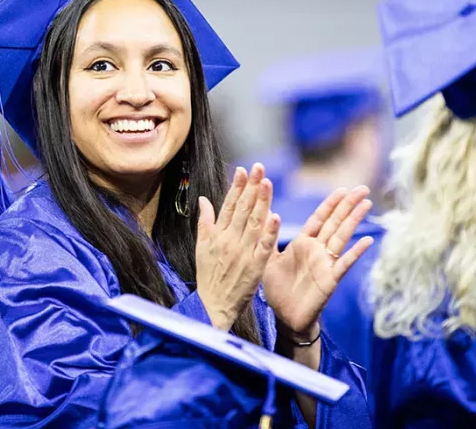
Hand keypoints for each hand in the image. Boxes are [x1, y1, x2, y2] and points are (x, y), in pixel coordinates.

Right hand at [196, 164, 280, 331]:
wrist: (212, 306)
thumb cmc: (207, 276)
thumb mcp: (200, 248)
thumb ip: (205, 222)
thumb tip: (204, 199)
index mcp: (217, 235)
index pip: (229, 205)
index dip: (236, 186)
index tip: (243, 169)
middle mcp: (230, 241)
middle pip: (243, 209)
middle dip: (251, 187)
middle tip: (259, 167)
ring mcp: (243, 253)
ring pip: (255, 223)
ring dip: (262, 202)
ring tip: (267, 182)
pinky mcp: (255, 267)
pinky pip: (264, 247)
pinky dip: (270, 232)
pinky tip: (275, 216)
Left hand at [263, 186, 373, 339]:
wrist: (285, 317)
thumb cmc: (278, 289)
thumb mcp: (268, 259)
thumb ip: (268, 236)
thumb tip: (266, 213)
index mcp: (302, 243)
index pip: (319, 218)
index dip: (330, 204)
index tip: (342, 189)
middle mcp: (317, 250)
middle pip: (335, 223)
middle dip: (348, 205)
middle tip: (363, 188)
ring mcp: (325, 263)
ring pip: (342, 237)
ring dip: (354, 220)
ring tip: (367, 204)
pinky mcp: (330, 279)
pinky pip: (344, 263)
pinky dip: (356, 252)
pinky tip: (368, 240)